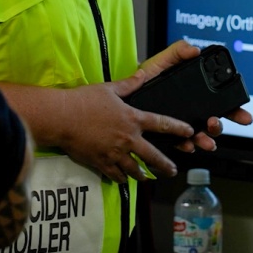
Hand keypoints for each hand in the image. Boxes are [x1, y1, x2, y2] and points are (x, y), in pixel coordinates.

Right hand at [57, 74, 193, 183]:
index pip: (162, 124)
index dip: (178, 129)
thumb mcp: (109, 89)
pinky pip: (116, 175)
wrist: (62, 118)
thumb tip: (143, 73)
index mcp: (132, 119)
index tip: (189, 133)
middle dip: (165, 165)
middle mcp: (128, 139)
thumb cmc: (85, 100)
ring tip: (148, 178)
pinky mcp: (102, 163)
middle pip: (153, 156)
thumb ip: (129, 83)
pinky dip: (121, 178)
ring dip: (143, 175)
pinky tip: (124, 179)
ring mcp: (115, 154)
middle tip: (173, 171)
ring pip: (135, 170)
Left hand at [137, 41, 252, 153]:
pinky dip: (187, 146)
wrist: (123, 94)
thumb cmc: (145, 76)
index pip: (221, 101)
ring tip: (204, 138)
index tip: (240, 111)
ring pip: (201, 136)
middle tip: (215, 122)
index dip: (234, 108)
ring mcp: (182, 125)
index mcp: (196, 93)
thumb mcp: (162, 61)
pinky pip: (182, 144)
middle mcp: (192, 111)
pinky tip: (187, 144)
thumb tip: (194, 49)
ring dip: (206, 138)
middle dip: (221, 126)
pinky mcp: (169, 136)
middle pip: (215, 122)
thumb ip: (178, 51)